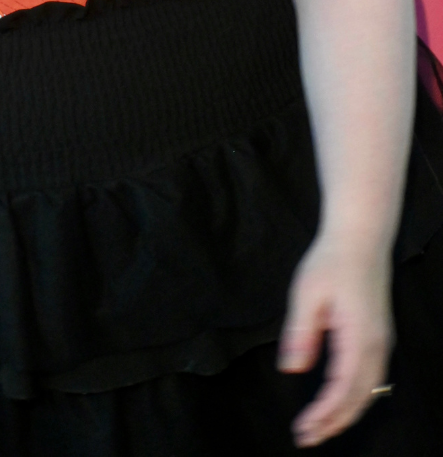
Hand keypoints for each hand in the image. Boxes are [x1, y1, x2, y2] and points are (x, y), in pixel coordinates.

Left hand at [277, 236, 394, 446]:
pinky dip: (355, 398)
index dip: (323, 414)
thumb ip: (300, 333)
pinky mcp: (379, 337)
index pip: (342, 390)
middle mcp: (377, 346)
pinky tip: (338, 403)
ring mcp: (382, 342)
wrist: (360, 237)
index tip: (302, 429)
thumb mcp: (307, 291)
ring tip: (319, 427)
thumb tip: (292, 369)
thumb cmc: (331, 261)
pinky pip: (372, 379)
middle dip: (333, 423)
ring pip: (368, 392)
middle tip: (306, 438)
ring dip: (345, 414)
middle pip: (359, 399)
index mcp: (360, 337)